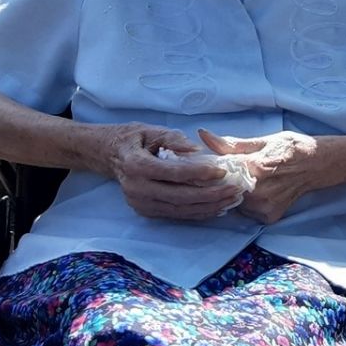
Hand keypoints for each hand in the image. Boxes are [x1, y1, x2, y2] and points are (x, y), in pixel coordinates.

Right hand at [102, 123, 239, 220]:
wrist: (109, 155)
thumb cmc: (134, 139)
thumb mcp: (151, 130)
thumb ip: (174, 139)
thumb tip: (197, 150)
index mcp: (136, 166)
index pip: (174, 173)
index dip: (200, 173)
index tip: (223, 171)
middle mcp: (137, 189)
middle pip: (180, 196)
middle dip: (211, 195)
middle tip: (236, 189)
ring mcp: (140, 204)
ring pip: (180, 210)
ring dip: (209, 207)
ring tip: (232, 199)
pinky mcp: (146, 212)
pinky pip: (176, 215)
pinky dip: (198, 212)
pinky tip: (217, 207)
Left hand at [199, 129, 345, 223]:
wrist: (319, 165)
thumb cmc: (292, 148)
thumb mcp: (263, 140)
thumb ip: (232, 144)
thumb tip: (203, 135)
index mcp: (256, 168)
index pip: (218, 172)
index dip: (208, 168)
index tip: (205, 164)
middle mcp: (259, 192)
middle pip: (223, 189)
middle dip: (220, 180)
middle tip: (227, 170)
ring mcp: (264, 207)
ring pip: (233, 201)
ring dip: (232, 192)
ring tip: (245, 179)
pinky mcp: (268, 217)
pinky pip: (245, 211)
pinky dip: (245, 202)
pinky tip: (256, 191)